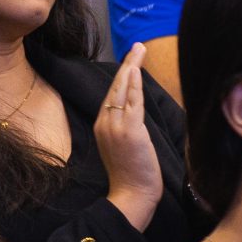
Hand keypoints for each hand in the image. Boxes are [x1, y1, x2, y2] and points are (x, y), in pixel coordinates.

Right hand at [96, 43, 164, 226]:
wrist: (131, 195)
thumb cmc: (133, 176)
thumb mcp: (127, 147)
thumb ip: (128, 129)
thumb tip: (138, 117)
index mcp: (103, 126)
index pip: (112, 95)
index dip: (121, 77)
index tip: (130, 61)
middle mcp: (104, 123)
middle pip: (115, 87)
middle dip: (126, 65)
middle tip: (137, 46)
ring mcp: (114, 126)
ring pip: (122, 90)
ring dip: (131, 67)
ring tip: (139, 49)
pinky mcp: (128, 131)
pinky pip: (131, 102)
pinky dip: (133, 84)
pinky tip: (136, 70)